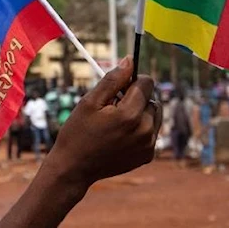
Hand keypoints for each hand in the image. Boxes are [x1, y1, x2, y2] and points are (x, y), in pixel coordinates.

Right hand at [0, 56, 161, 227]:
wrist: (74, 168)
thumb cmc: (77, 132)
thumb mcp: (89, 102)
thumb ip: (112, 79)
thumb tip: (130, 60)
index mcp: (130, 114)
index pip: (147, 83)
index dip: (132, 80)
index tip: (118, 86)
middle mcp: (145, 130)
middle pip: (152, 98)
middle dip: (136, 97)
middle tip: (113, 106)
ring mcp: (148, 145)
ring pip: (154, 115)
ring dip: (141, 112)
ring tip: (117, 120)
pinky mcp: (148, 155)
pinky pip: (152, 132)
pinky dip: (140, 128)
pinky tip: (120, 135)